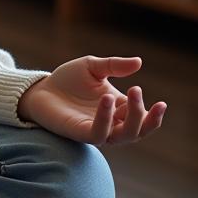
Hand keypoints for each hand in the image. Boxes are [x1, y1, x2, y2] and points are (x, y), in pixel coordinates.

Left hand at [17, 55, 165, 145]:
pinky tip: (107, 100)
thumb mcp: (93, 67)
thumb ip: (114, 65)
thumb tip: (139, 61)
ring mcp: (97, 130)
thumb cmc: (68, 80)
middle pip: (137, 130)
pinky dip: (105, 119)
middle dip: (143, 114)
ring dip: (131, 119)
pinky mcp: (80, 133)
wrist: (40, 89)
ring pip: (123, 136)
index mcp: (119, 110)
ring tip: (128, 93)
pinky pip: (99, 133)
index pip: (143, 118)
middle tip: (137, 90)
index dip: (151, 111)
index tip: (157, 100)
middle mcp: (111, 124)